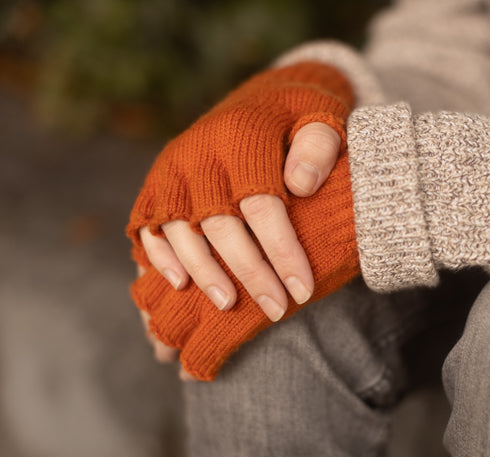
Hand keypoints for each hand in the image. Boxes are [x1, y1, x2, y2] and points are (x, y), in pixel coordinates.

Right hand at [138, 122, 341, 378]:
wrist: (265, 96)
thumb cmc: (300, 117)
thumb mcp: (321, 115)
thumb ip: (319, 146)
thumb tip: (300, 186)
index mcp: (242, 134)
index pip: (262, 205)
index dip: (282, 251)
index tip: (303, 290)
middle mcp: (199, 152)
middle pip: (221, 225)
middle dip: (249, 273)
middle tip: (276, 309)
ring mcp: (172, 169)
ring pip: (180, 231)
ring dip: (204, 273)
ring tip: (229, 306)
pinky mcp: (156, 183)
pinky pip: (150, 226)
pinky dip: (162, 257)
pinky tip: (182, 285)